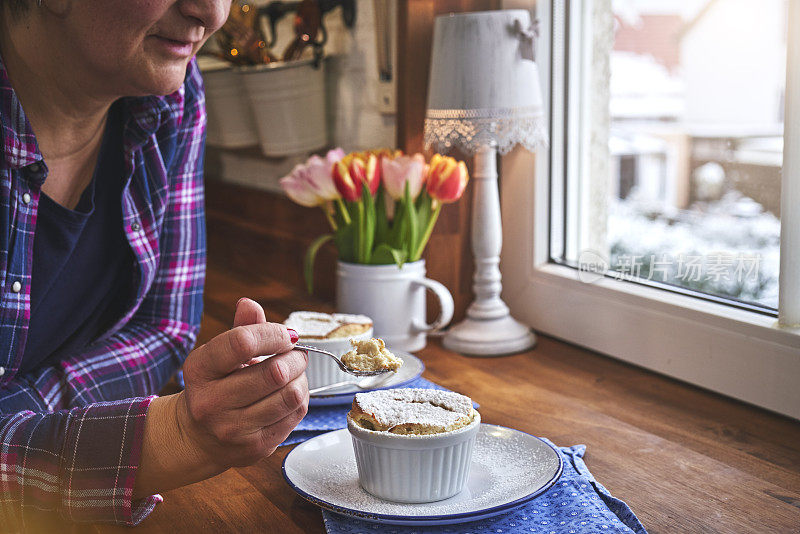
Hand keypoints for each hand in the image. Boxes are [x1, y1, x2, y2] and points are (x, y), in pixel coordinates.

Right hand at [179, 298, 308, 468]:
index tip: (286, 335)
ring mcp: (233, 429)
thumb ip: (240, 328)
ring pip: (291, 395)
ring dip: (301, 379)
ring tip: (293, 374)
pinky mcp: (254, 447)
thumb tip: (249, 303)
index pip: (242, 343)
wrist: (198, 436)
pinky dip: (300, 399)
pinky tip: (288, 394)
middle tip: (295, 355)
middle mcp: (211, 403)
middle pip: (275, 372)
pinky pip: (296, 415)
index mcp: (199, 370)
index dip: (273, 333)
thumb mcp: (219, 354)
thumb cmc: (215, 385)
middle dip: (295, 358)